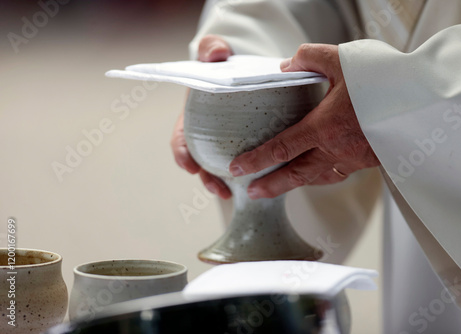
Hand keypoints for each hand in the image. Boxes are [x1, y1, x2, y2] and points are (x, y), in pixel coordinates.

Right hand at [170, 35, 232, 198]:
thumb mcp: (215, 52)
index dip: (182, 153)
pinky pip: (245, 162)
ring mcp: (224, 142)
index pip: (181, 138)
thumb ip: (210, 49)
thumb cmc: (224, 64)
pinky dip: (248, 173)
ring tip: (233, 195)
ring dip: (224, 183)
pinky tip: (261, 181)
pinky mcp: (245, 144)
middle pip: (200, 161)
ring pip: (220, 168)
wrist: (243, 70)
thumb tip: (217, 54)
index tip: (189, 166)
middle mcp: (206, 134)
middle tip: (218, 189)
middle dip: (206, 178)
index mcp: (193, 117)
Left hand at [229, 44, 379, 198]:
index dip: (257, 160)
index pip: (281, 148)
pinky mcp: (369, 160)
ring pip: (316, 178)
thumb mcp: (342, 59)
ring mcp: (353, 159)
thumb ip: (310, 59)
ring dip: (294, 184)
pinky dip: (320, 177)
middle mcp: (336, 149)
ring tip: (279, 187)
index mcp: (324, 128)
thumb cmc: (386, 80)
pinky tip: (316, 174)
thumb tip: (289, 65)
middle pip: (294, 174)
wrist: (427, 100)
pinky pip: (337, 174)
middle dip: (270, 185)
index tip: (238, 169)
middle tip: (251, 193)